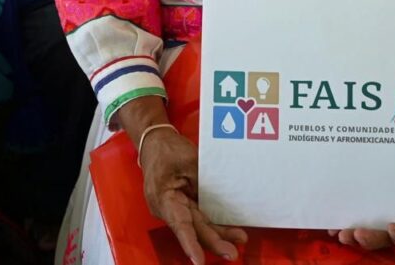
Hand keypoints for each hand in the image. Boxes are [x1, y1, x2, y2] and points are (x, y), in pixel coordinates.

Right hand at [140, 131, 247, 262]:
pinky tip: (230, 230)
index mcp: (164, 198)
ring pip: (199, 225)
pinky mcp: (185, 203)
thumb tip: (224, 194)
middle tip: (233, 252)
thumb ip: (205, 179)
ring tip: (239, 239)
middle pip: (194, 228)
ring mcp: (177, 207)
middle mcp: (169, 208)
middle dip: (214, 241)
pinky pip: (200, 217)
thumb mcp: (188, 159)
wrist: (155, 141)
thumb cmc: (167, 149)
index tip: (198, 260)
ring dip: (218, 234)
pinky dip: (214, 224)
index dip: (190, 243)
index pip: (180, 224)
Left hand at [328, 149, 394, 249]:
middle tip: (357, 233)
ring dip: (353, 237)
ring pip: (366, 234)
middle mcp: (394, 218)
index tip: (393, 228)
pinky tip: (330, 225)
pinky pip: (349, 220)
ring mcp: (375, 214)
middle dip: (372, 239)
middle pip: (385, 239)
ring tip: (341, 232)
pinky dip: (339, 225)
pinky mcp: (359, 206)